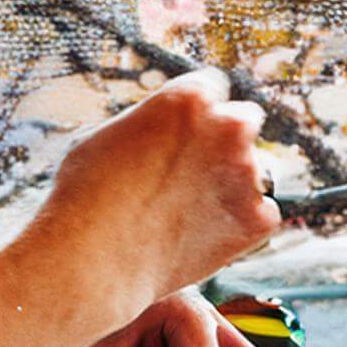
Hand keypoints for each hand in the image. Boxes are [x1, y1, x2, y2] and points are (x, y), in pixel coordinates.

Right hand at [19, 69, 280, 329]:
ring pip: (255, 170)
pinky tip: (204, 234)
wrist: (94, 258)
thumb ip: (148, 123)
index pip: (211, 88)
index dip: (193, 112)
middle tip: (197, 168)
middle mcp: (228, 127)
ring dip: (233, 183)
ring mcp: (247, 174)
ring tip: (190, 210)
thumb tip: (160, 127)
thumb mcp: (106, 133)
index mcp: (190, 97)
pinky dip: (241, 224)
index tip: (182, 133)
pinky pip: (261, 214)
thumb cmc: (85, 195)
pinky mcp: (256, 219)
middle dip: (226, 139)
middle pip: (244, 120)